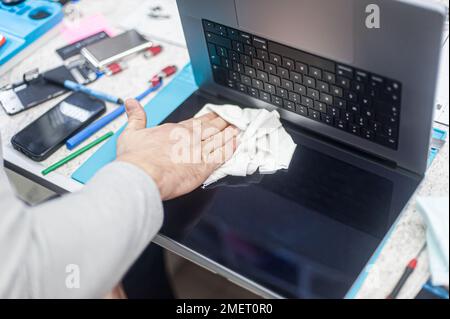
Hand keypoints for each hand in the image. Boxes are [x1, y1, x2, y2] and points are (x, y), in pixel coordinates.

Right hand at [117, 99, 238, 199]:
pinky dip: (229, 149)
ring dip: (228, 134)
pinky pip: (221, 156)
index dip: (206, 118)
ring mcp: (197, 151)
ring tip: (237, 129)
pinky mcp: (203, 167)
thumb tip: (131, 103)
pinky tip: (235, 144)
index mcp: (173, 130)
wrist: (143, 175)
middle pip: (209, 128)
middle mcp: (188, 138)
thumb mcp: (131, 132)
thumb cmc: (136, 159)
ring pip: (218, 139)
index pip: (195, 122)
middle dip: (221, 123)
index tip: (213, 115)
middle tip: (231, 119)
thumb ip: (135, 117)